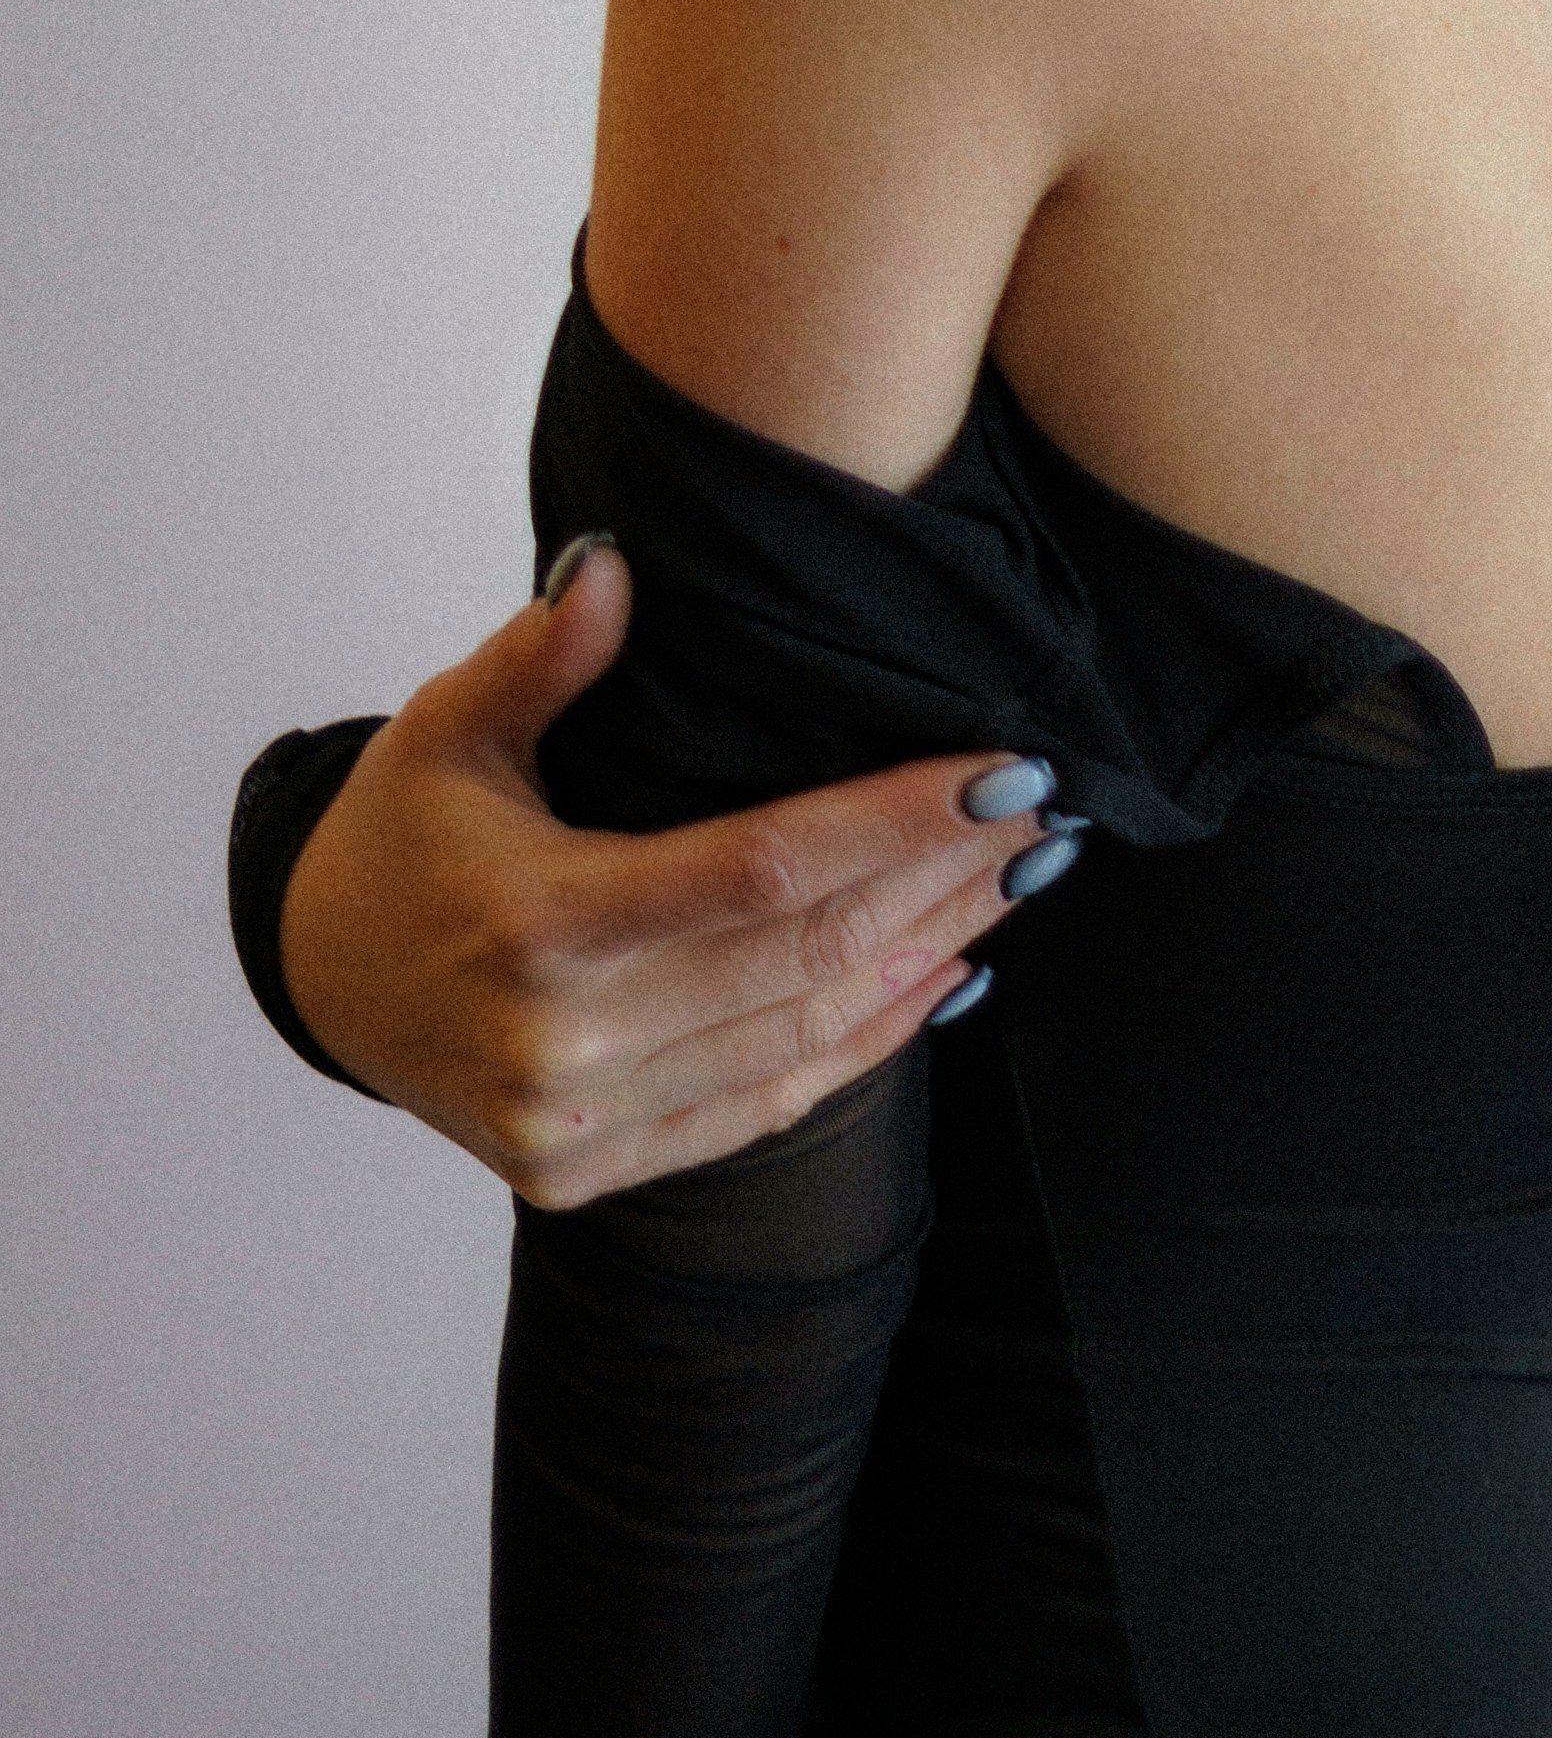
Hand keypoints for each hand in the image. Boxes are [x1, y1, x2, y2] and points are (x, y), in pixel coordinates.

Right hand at [275, 545, 1062, 1208]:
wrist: (323, 983)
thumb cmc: (403, 837)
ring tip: (1016, 883)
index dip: (894, 821)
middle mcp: (565, 1043)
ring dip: (928, 957)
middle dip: (943, 878)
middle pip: (805, 955)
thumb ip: (539, 655)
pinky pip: (763, 1108)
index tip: (1002, 770)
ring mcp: (580, 1122)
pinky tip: (943, 980)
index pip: (761, 868)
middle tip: (1043, 812)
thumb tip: (611, 564)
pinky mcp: (593, 1172)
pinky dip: (865, 1046)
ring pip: (803, 1038)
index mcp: (537, 924)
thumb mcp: (447, 730)